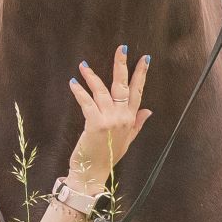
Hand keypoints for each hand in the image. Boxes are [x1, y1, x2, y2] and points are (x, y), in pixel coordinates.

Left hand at [67, 46, 152, 186]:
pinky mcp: (95, 123)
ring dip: (92, 76)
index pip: (138, 92)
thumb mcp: (127, 140)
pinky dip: (79, 91)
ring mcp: (110, 120)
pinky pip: (87, 102)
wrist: (93, 173)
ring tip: (83, 65)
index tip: (145, 58)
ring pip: (102, 91)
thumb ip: (137, 123)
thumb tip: (149, 110)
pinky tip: (73, 82)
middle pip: (123, 86)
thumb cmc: (108, 156)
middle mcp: (122, 117)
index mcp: (130, 119)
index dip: (141, 74)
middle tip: (122, 48)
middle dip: (122, 65)